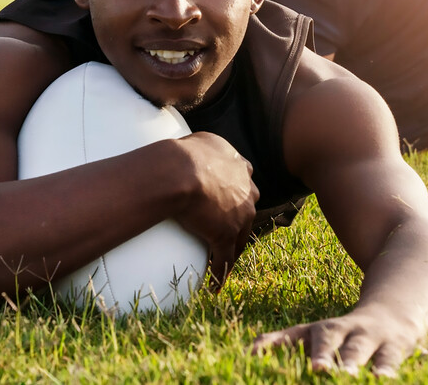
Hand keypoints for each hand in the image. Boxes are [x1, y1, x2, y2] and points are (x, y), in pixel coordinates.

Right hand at [173, 132, 259, 287]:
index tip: (231, 202)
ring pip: (239, 238)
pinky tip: (214, 286)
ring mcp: (238, 216)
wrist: (181, 171)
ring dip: (232, 250)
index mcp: (240, 168)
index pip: (245, 184)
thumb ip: (208, 146)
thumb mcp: (204, 140)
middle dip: (240, 223)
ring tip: (222, 261)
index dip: (238, 195)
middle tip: (228, 233)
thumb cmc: (185, 154)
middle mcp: (245, 191)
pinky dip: (219, 273)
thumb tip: (196, 147)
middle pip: (246, 212)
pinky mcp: (225, 235)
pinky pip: (223, 259)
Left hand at [252, 308, 423, 376]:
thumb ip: (279, 343)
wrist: (392, 313)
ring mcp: (367, 337)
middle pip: (327, 339)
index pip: (290, 336)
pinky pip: (389, 360)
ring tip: (348, 375)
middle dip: (321, 354)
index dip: (272, 345)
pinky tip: (383, 378)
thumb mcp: (312, 337)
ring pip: (358, 350)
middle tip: (316, 368)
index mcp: (314, 331)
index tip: (253, 356)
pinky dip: (386, 370)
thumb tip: (249, 352)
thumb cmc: (342, 337)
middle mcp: (339, 331)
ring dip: (353, 363)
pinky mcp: (393, 347)